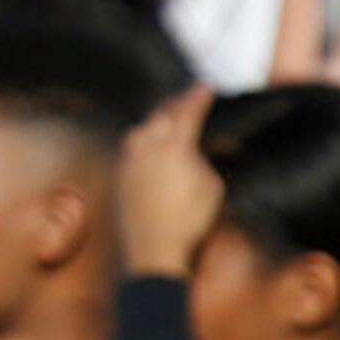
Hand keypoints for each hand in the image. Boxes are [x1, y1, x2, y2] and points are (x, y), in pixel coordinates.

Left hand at [114, 86, 225, 277]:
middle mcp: (148, 149)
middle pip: (162, 114)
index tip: (205, 88)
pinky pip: (130, 147)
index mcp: (175, 147)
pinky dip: (141, 138)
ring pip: (141, 128)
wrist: (155, 252)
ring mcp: (131, 163)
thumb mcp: (213, 187)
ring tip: (166, 117)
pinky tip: (146, 143)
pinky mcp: (121, 179)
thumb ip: (211, 160)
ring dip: (156, 119)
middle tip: (188, 99)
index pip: (188, 112)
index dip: (198, 97)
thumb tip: (218, 145)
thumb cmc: (190, 222)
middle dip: (176, 104)